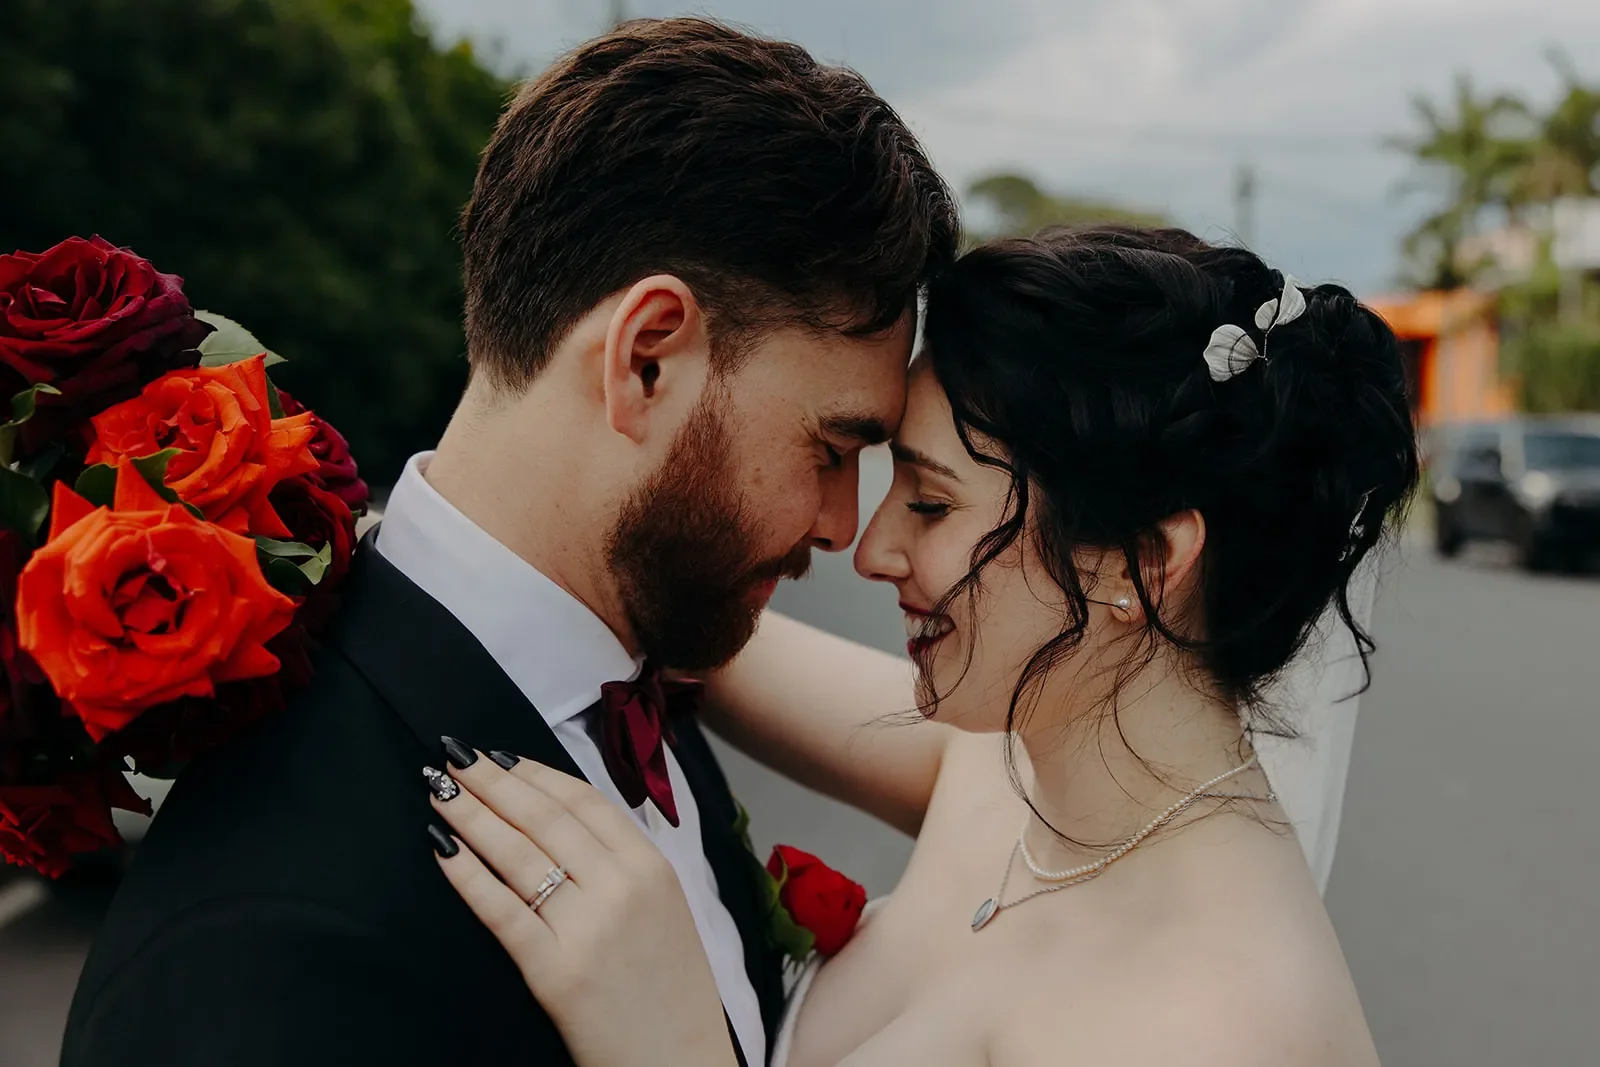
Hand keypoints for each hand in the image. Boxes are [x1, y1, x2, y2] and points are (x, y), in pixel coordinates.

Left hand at [426, 748, 739, 1066]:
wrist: (677, 1060)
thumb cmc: (670, 987)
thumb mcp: (665, 907)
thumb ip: (621, 862)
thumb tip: (558, 818)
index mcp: (651, 865)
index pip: (583, 799)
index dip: (534, 773)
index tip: (498, 757)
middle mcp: (620, 886)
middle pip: (544, 817)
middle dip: (491, 783)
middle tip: (452, 757)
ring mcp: (587, 926)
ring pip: (517, 853)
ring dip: (472, 816)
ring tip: (439, 792)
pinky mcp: (554, 969)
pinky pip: (501, 909)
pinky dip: (467, 874)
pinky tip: (443, 850)